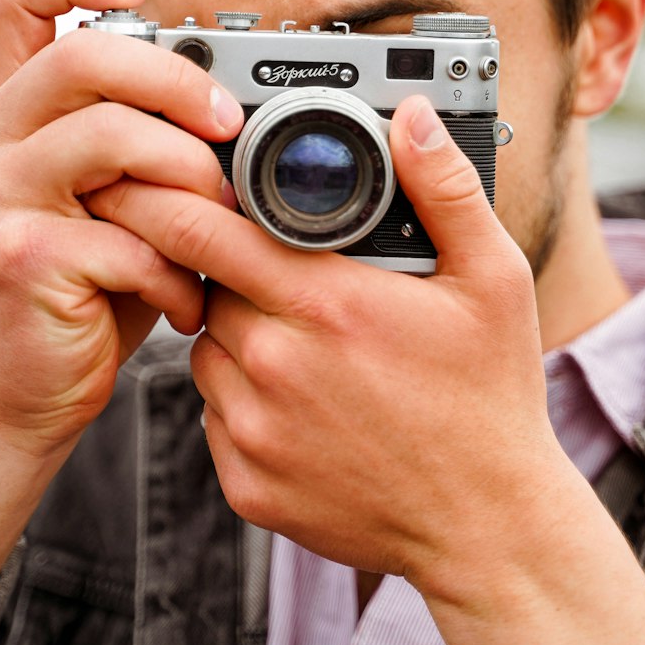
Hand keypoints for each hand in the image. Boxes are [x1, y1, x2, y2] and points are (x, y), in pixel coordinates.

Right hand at [0, 0, 243, 456]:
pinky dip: (176, 270)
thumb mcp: (106, 199)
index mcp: (5, 112)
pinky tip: (184, 300)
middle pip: (81, 56)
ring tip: (215, 225)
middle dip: (176, 83)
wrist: (23, 396)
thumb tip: (229, 99)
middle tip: (228, 124)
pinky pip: (128, 235)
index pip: (15, 0)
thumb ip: (136, 141)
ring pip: (109, 136)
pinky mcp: (20, 255)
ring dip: (187, 180)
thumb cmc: (82, 290)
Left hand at [87, 92, 560, 593]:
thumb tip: (412, 118)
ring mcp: (257, 432)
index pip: (205, 231)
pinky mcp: (247, 484)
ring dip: (236, 337)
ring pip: (205, 353)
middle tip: (297, 283)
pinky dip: (243, 402)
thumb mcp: (493, 280)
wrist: (487, 526)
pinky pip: (215, 418)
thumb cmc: (491, 399)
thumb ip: (445, 189)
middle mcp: (278, 367)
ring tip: (308, 346)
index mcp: (329, 305)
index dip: (168, 197)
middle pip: (206, 288)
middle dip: (235, 273)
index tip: (151, 179)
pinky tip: (303, 404)